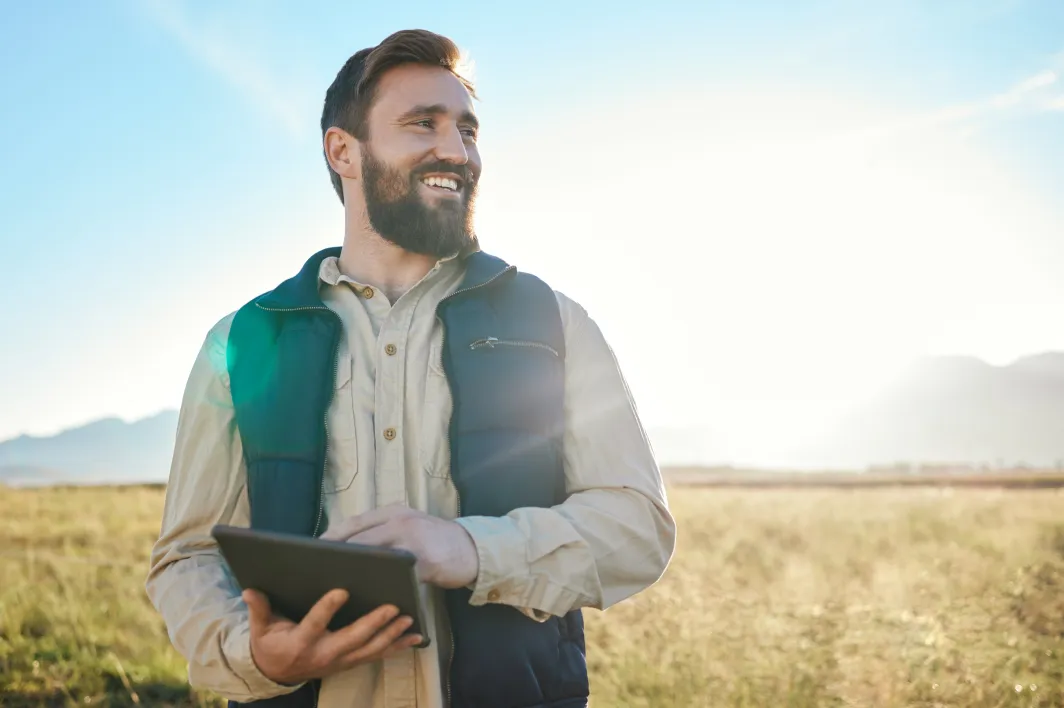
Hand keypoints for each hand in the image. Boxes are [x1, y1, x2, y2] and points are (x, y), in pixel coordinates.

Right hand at [244, 588, 422, 685]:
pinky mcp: (351, 662)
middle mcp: (323, 654)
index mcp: (300, 642)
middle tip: (392, 606)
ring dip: (391, 635)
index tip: (342, 590)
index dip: (327, 609)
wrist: (277, 673)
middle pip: (352, 639)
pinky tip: (416, 637)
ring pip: (369, 650)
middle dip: (373, 623)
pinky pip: (377, 655)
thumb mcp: (261, 628)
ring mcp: (340, 661)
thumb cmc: (270, 644)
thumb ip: (259, 609)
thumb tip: (249, 589)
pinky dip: (397, 647)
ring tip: (409, 619)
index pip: (314, 624)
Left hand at [320, 505, 478, 588]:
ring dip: (357, 571)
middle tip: (318, 570)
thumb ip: (384, 531)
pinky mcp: (427, 562)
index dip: (333, 536)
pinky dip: (384, 586)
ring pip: (377, 556)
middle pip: (361, 538)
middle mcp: (402, 521)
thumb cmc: (434, 540)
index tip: (313, 550)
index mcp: (394, 512)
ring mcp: (414, 541)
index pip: (356, 522)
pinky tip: (372, 597)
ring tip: (339, 584)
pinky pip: (399, 576)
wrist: (472, 549)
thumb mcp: (409, 525)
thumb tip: (346, 547)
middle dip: (339, 555)